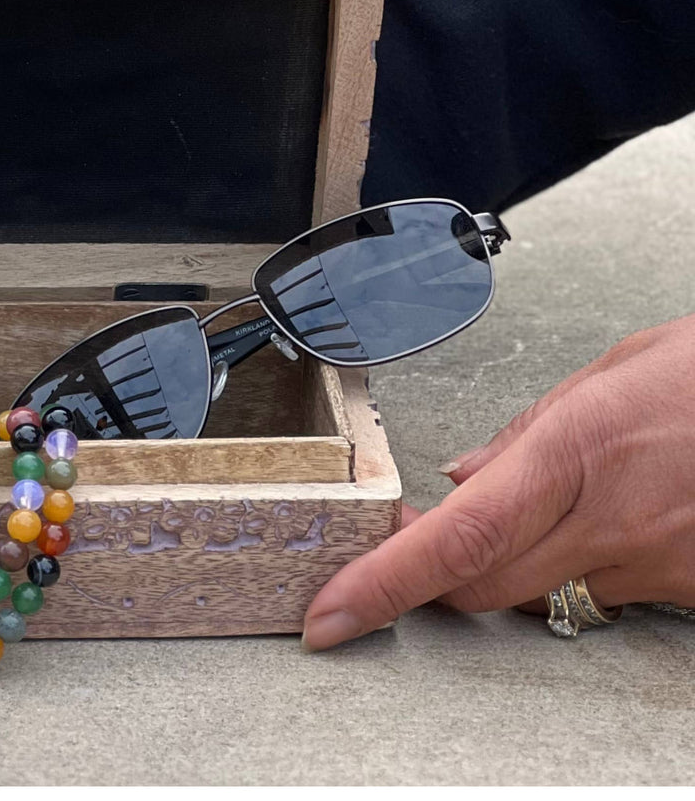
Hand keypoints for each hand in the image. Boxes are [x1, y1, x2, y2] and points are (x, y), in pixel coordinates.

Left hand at [301, 313, 694, 649]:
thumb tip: (464, 479)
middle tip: (414, 538)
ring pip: (543, 593)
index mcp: (572, 452)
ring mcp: (656, 567)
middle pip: (481, 586)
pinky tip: (614, 514)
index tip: (329, 613)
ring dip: (516, 562)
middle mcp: (610, 523)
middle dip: (432, 577)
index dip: (382, 583)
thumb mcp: (604, 374)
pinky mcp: (692, 593)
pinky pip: (608, 594)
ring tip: (554, 499)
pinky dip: (586, 563)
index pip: (454, 538)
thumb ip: (525, 434)